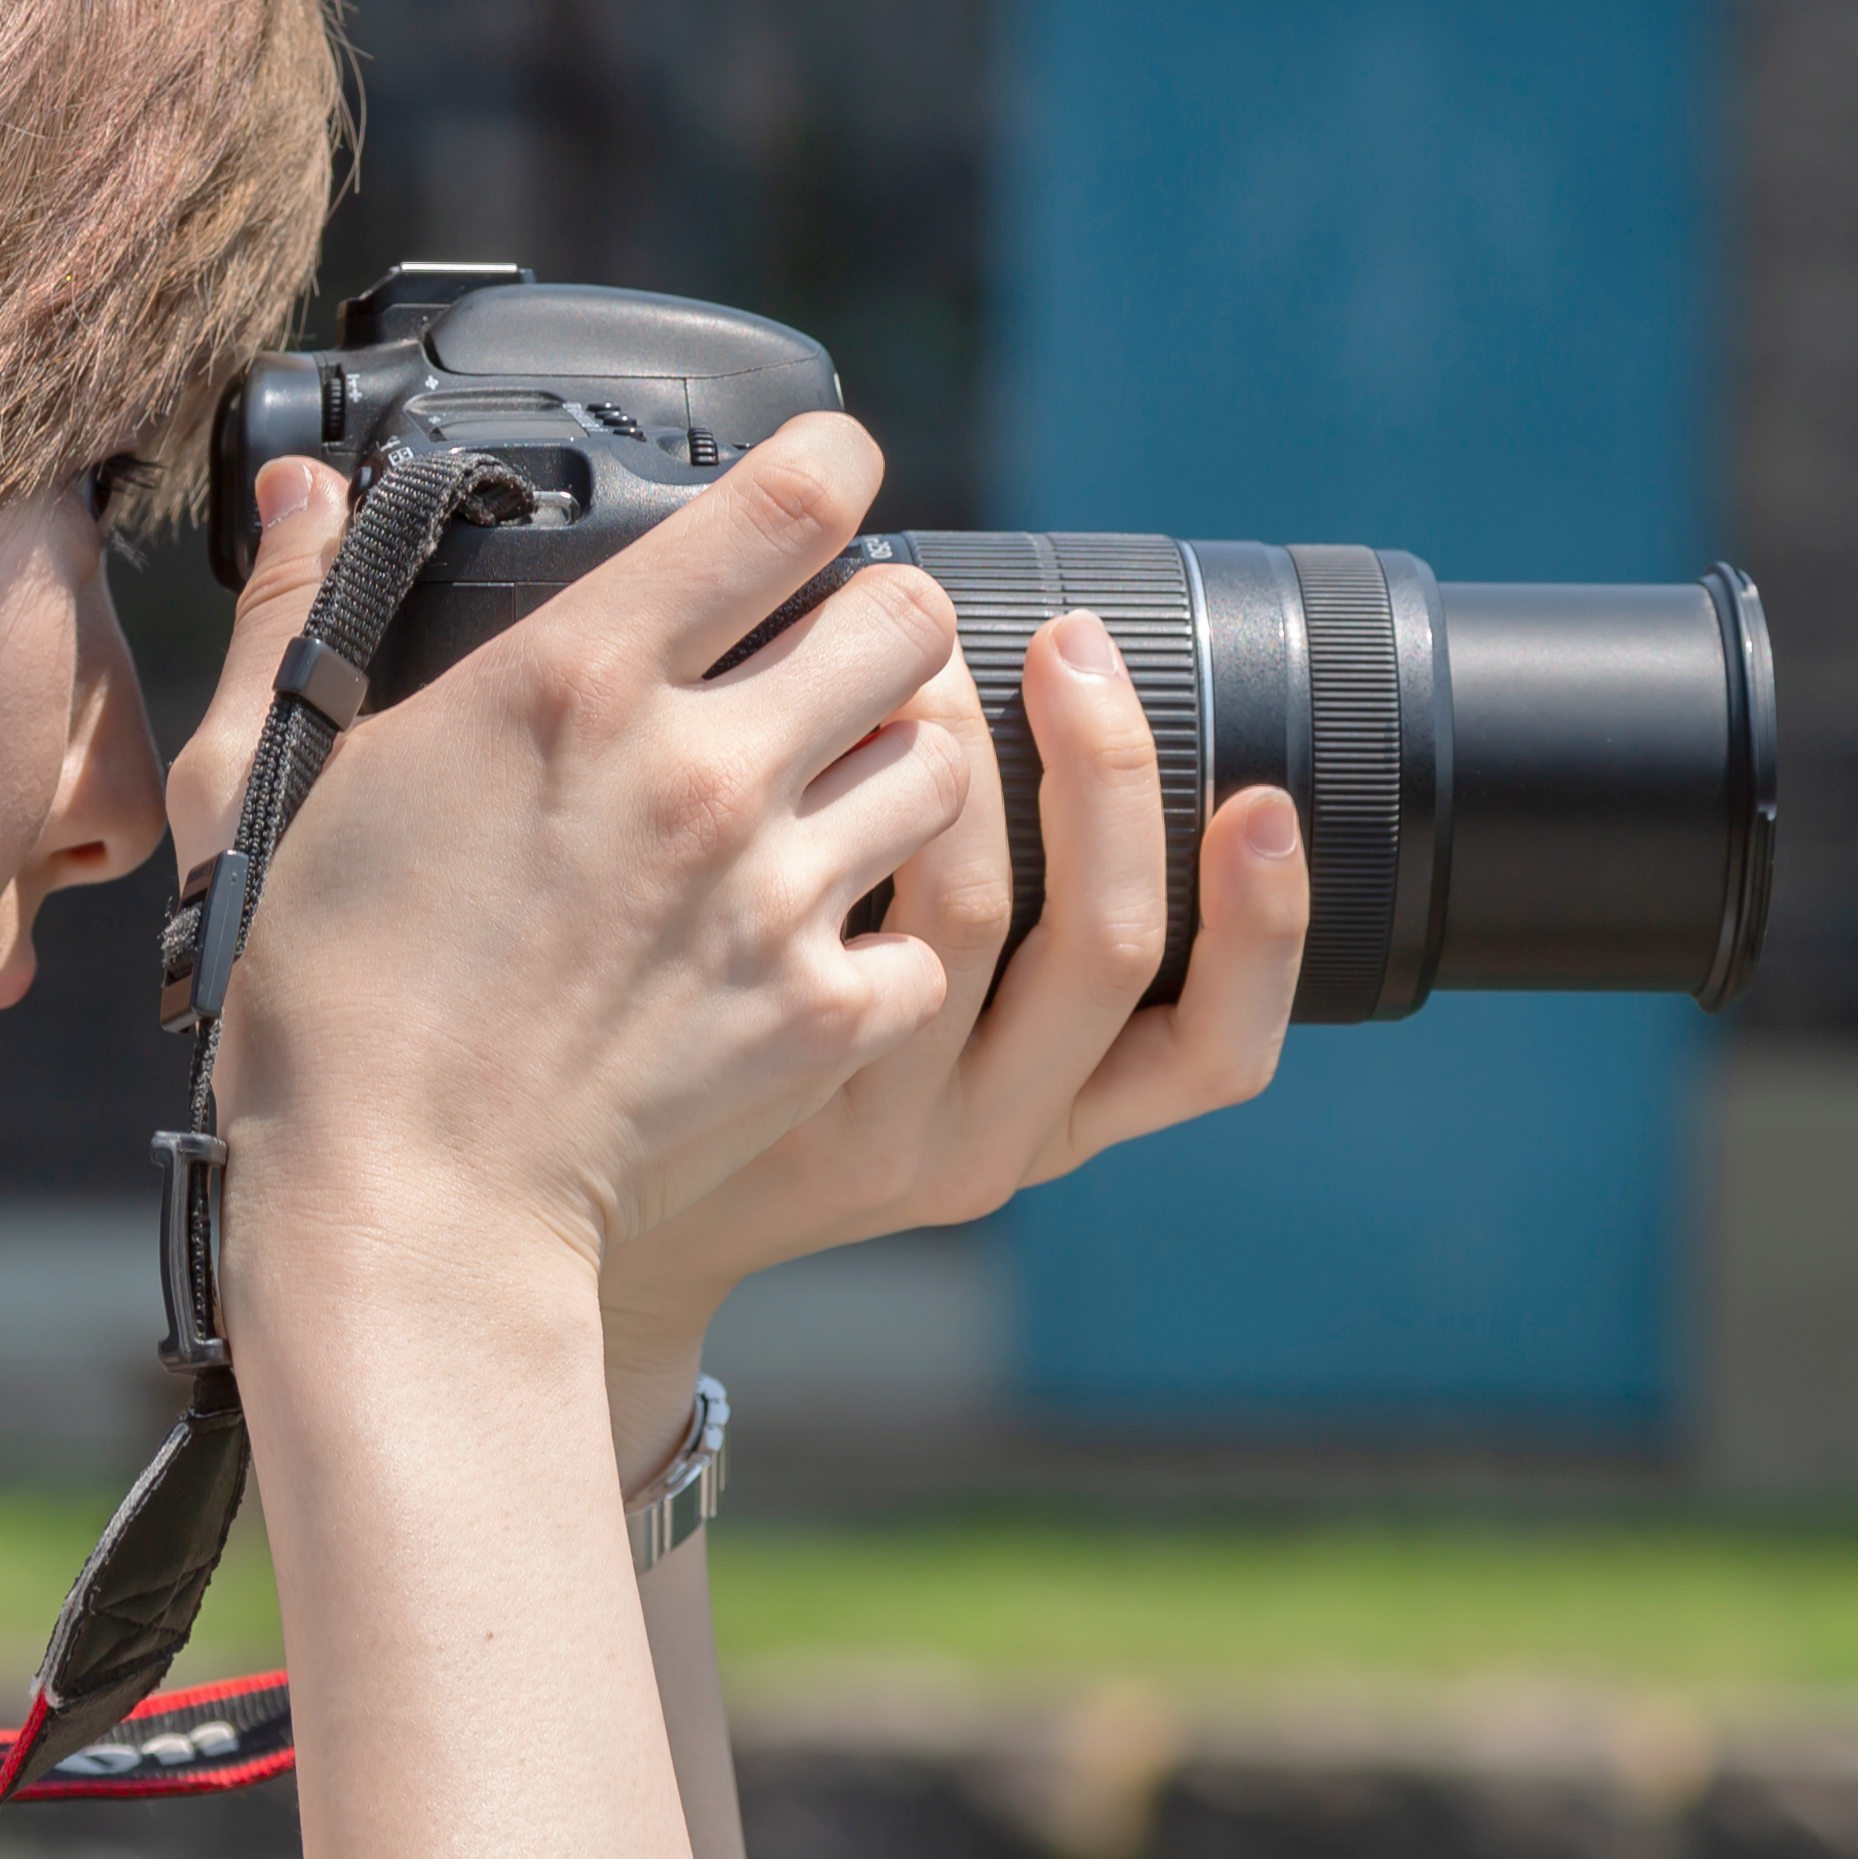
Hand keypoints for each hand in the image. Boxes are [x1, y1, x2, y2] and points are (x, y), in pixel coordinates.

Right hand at [182, 454, 1306, 1457]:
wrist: (398, 1205)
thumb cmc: (315, 995)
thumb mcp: (270, 782)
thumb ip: (296, 615)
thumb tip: (300, 491)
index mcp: (577, 675)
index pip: (798, 498)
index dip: (829, 472)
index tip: (820, 490)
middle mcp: (704, 767)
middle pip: (909, 615)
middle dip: (877, 625)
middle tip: (827, 667)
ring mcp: (775, 896)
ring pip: (942, 766)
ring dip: (898, 772)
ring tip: (830, 805)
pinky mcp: (819, 1016)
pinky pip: (929, 939)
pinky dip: (889, 944)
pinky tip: (815, 952)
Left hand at [586, 599, 1302, 1416]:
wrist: (592, 1212)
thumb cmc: (773, 1091)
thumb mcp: (922, 1065)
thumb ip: (990, 944)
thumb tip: (1068, 704)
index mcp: (1062, 1119)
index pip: (1219, 1050)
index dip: (1265, 926)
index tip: (1263, 799)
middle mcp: (991, 1136)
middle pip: (1108, 947)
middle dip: (1114, 774)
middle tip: (1079, 646)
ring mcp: (878, 1115)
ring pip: (971, 910)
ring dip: (970, 755)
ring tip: (930, 650)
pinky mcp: (770, 1081)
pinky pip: (840, 921)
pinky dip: (853, 806)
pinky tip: (828, 725)